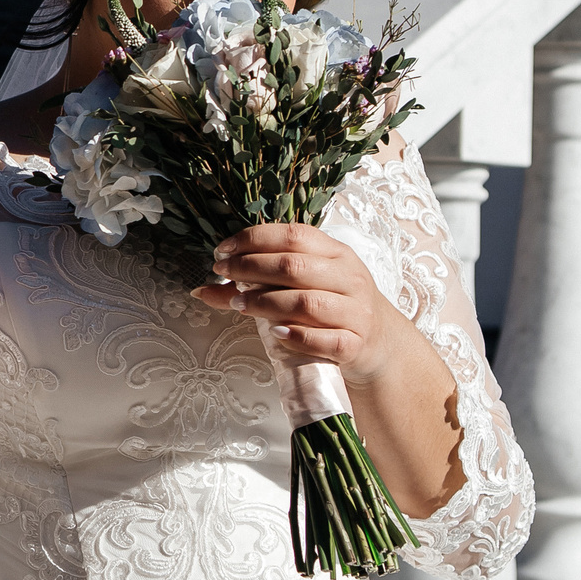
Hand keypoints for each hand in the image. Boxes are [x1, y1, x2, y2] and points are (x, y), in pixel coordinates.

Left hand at [190, 223, 416, 384]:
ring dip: (266, 302)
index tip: (222, 251)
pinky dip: (298, 335)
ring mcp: (356, 311)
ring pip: (307, 302)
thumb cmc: (331, 307)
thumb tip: (201, 289)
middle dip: (251, 268)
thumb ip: (255, 284)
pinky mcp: (356, 343)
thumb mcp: (302, 286)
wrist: (378, 344)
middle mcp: (349, 277)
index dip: (254, 239)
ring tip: (238, 304)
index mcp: (336, 253)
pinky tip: (275, 332)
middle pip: (294, 266)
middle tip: (222, 274)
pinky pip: (326, 339)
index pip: (294, 235)